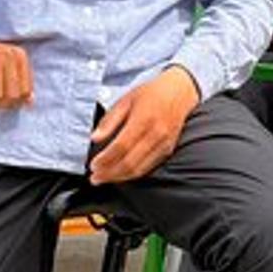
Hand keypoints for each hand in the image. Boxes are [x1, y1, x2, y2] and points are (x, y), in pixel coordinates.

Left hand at [89, 66, 200, 183]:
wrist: (179, 92)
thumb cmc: (150, 94)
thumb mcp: (125, 100)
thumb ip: (109, 120)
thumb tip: (94, 138)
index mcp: (143, 119)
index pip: (121, 146)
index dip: (106, 159)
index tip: (93, 165)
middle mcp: (156, 134)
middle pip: (130, 162)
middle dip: (109, 173)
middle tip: (95, 178)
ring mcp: (164, 144)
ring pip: (139, 169)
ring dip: (119, 177)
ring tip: (104, 179)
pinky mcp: (168, 150)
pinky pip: (148, 168)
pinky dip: (132, 174)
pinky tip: (120, 175)